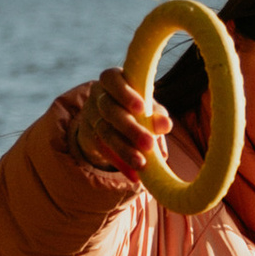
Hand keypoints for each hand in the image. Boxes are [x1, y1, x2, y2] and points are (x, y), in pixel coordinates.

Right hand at [70, 67, 170, 181]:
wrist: (108, 118)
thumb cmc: (135, 105)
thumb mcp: (146, 106)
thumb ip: (155, 114)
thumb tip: (166, 125)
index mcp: (112, 80)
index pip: (112, 80)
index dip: (125, 93)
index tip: (142, 108)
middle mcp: (98, 96)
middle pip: (110, 110)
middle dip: (130, 129)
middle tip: (149, 145)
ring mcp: (90, 117)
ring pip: (105, 133)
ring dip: (125, 151)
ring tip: (142, 165)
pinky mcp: (89, 138)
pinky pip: (104, 152)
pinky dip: (121, 164)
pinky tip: (134, 175)